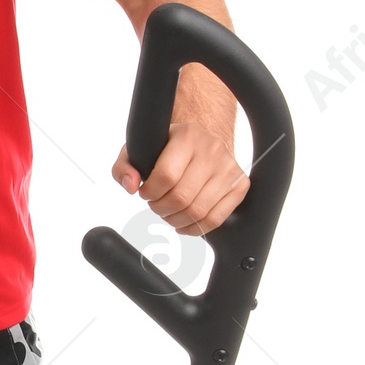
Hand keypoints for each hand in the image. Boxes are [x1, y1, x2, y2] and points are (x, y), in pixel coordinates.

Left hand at [113, 102, 247, 236]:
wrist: (202, 141)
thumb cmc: (169, 148)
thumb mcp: (141, 149)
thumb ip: (125, 166)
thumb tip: (131, 186)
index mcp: (188, 136)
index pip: (166, 176)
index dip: (150, 192)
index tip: (146, 192)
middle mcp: (212, 150)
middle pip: (181, 198)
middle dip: (161, 208)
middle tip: (156, 204)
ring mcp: (229, 169)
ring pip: (198, 212)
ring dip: (176, 220)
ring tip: (168, 211)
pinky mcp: (240, 185)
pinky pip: (215, 219)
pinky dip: (195, 228)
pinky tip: (183, 223)